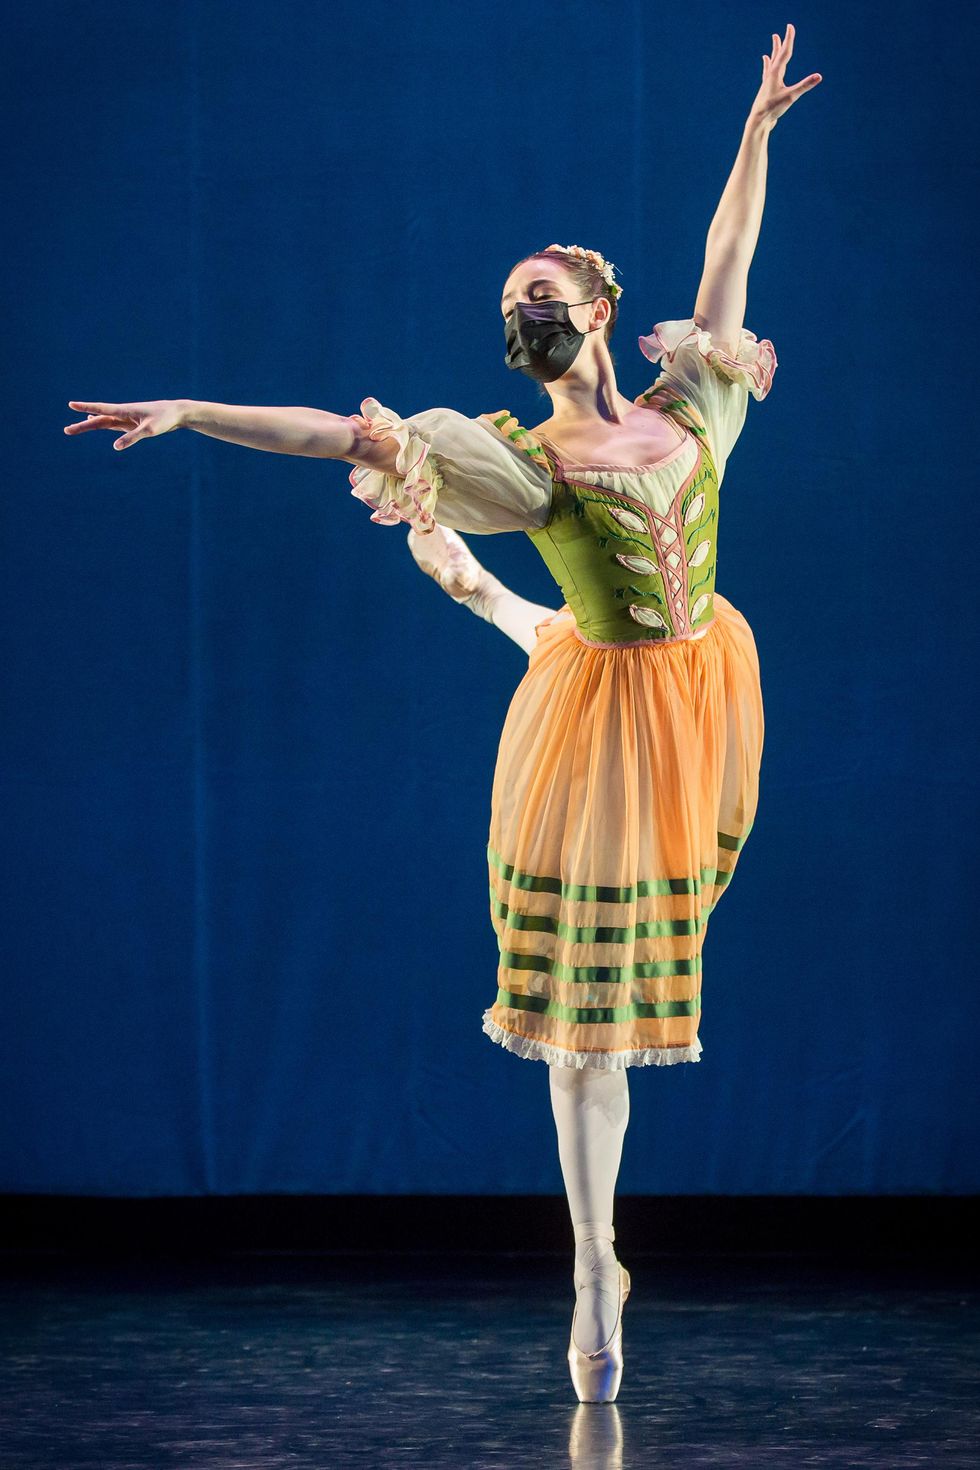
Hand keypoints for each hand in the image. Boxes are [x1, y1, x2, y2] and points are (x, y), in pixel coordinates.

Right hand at [63, 398, 184, 450]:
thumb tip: (115, 447)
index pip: (101, 410)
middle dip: (82, 426)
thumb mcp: (149, 431)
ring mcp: (125, 418)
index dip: (86, 408)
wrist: (176, 413)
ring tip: (72, 429)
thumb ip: (132, 438)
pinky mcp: (130, 423)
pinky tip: (93, 421)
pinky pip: (111, 424)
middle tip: (66, 431)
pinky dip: (100, 423)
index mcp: (124, 411)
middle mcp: (122, 413)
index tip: (71, 404)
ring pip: (103, 422)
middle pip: (98, 420)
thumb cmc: (164, 419)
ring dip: (88, 425)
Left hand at [749, 23, 821, 129]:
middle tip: (779, 32)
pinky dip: (767, 65)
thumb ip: (805, 85)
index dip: (789, 39)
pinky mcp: (767, 89)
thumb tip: (819, 76)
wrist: (759, 121)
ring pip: (771, 62)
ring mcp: (767, 82)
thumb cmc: (773, 108)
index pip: (785, 52)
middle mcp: (770, 75)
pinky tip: (766, 62)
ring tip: (772, 42)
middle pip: (777, 55)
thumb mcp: (791, 96)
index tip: (790, 26)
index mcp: (775, 73)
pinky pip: (767, 73)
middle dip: (780, 43)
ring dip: (773, 51)